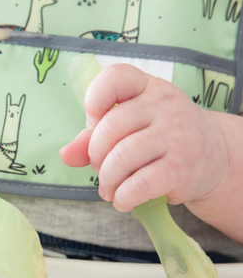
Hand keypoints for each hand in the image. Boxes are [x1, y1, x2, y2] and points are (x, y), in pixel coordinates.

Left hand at [60, 64, 229, 211]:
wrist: (212, 156)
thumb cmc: (158, 138)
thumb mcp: (128, 127)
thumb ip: (92, 137)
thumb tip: (65, 154)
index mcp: (146, 87)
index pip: (115, 78)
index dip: (94, 100)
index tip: (94, 120)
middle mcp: (163, 105)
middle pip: (110, 127)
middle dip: (95, 155)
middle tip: (101, 169)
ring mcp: (175, 135)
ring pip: (121, 158)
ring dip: (107, 181)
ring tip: (110, 189)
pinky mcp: (181, 168)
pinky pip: (138, 185)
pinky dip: (122, 197)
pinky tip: (123, 199)